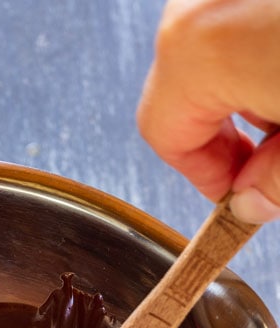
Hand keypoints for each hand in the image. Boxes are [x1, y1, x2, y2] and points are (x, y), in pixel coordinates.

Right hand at [137, 0, 279, 222]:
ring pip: (220, 49)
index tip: (240, 194)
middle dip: (235, 130)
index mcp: (197, 52)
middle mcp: (200, 5)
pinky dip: (265, 48)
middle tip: (277, 156)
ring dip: (252, 87)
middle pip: (192, 90)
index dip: (206, 174)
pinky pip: (242, 17)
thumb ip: (276, 179)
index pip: (166, 135)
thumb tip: (253, 202)